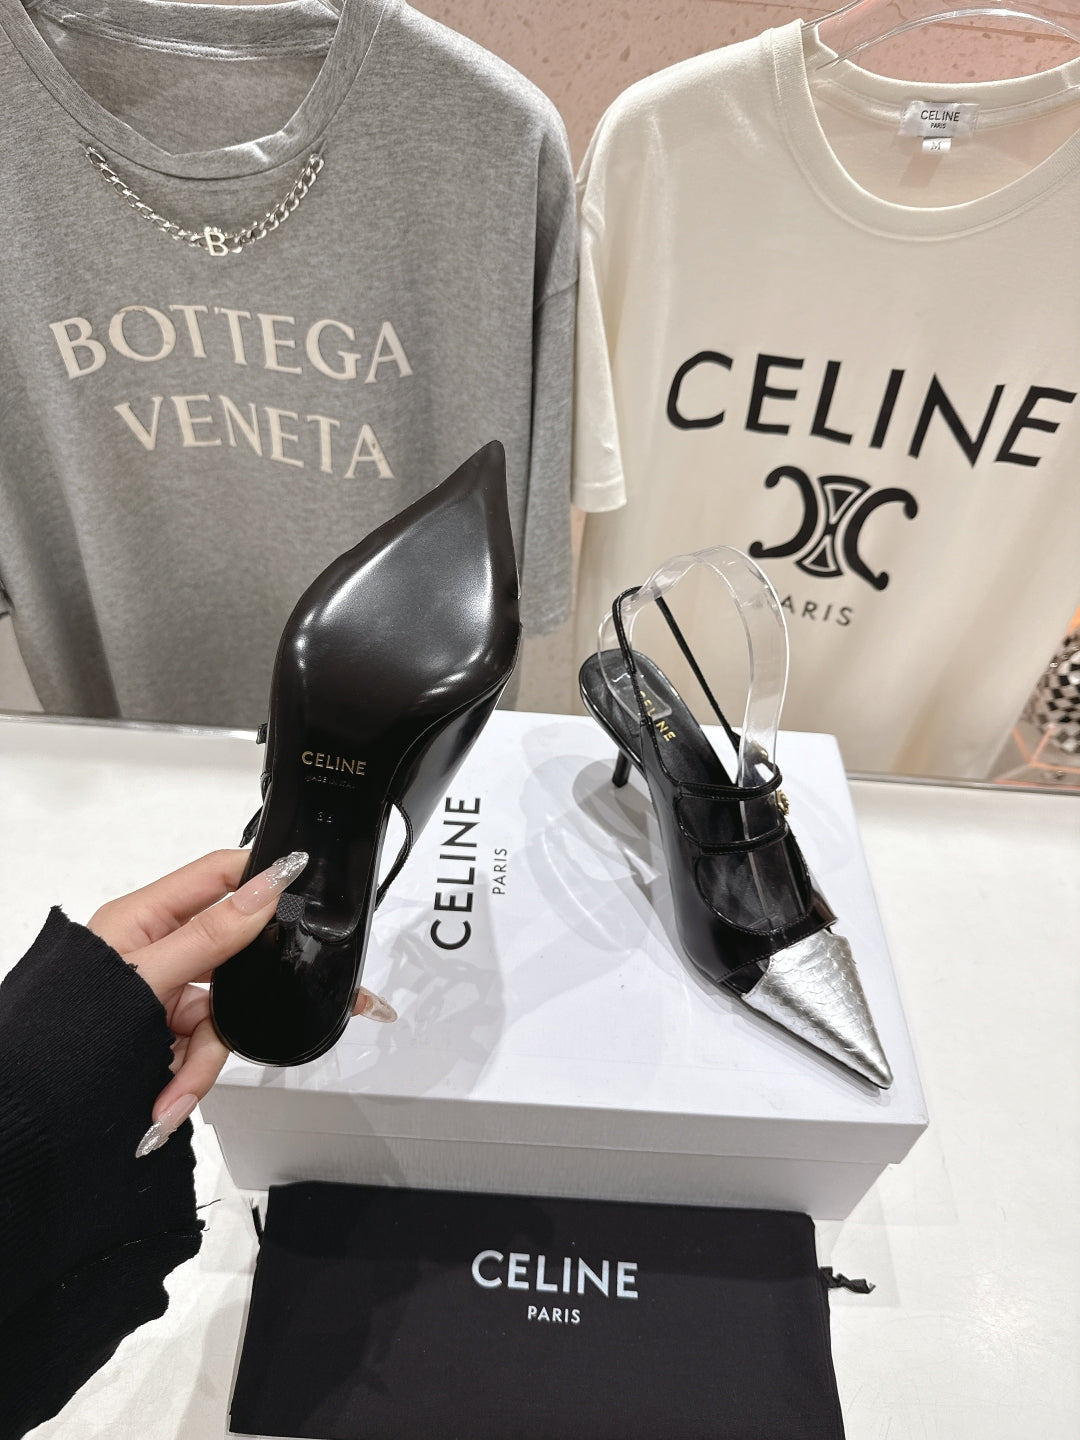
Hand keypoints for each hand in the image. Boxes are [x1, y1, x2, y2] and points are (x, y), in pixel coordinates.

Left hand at [88, 849, 395, 1155]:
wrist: (33, 1108)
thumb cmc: (65, 1029)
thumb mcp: (147, 977)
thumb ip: (212, 935)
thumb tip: (266, 889)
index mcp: (144, 917)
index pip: (216, 877)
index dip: (258, 878)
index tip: (300, 885)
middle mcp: (156, 951)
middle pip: (228, 957)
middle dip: (233, 1002)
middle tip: (248, 1012)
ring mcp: (161, 995)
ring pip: (219, 1013)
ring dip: (201, 1060)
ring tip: (174, 1092)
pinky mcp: (164, 1034)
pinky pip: (201, 1048)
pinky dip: (188, 1079)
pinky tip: (165, 1104)